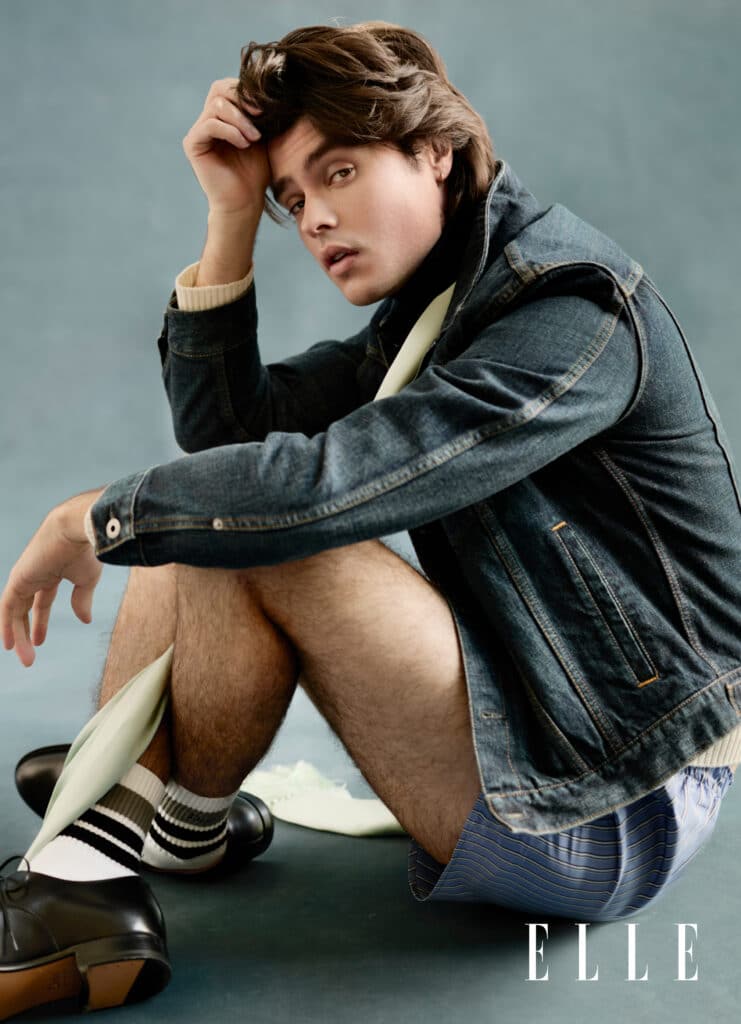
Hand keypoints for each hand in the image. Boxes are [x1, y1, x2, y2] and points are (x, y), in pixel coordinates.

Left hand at [0, 487, 106, 667]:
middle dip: (27, 632)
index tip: (39, 642)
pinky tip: (9, 643)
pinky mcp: (18, 579)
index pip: (41, 602)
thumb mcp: (86, 580)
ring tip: (25, 657)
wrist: (76, 529)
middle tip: (29, 656)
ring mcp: (24, 577)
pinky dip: (6, 625)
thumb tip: (85, 620)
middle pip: (25, 609)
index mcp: (51, 573)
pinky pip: (8, 607)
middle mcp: (34, 576)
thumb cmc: (85, 550)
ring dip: (19, 636)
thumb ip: (82, 600)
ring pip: (15, 612)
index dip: (40, 622)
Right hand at [183, 77, 269, 216]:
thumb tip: (268, 87)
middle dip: (242, 99)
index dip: (247, 90)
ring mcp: (199, 131)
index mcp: (224, 116)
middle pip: (219, 88)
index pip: (229, 86)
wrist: (246, 202)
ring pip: (216, 105)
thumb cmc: (257, 172)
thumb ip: (259, 112)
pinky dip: (229, 130)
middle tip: (261, 115)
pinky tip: (243, 144)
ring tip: (254, 138)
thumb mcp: (263, 135)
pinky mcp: (193, 143)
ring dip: (240, 119)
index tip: (267, 106)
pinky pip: (209, 124)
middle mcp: (208, 119)